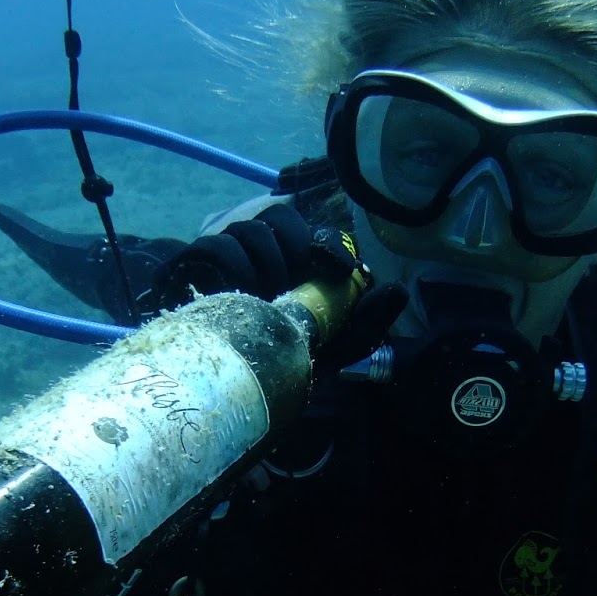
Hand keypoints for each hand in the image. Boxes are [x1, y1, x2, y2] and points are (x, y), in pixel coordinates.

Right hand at [147, 201, 405, 368]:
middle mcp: (263, 246)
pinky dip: (235, 266)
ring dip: (265, 263)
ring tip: (265, 299)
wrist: (226, 378)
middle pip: (280, 217)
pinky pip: (219, 246)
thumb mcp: (333, 346)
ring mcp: (228, 250)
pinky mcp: (197, 262)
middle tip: (293, 288)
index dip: (328, 242)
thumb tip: (398, 290)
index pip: (313, 228)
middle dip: (293, 252)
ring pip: (251, 230)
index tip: (339, 270)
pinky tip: (242, 293)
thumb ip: (367, 319)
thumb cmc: (284, 358)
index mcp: (296, 259)